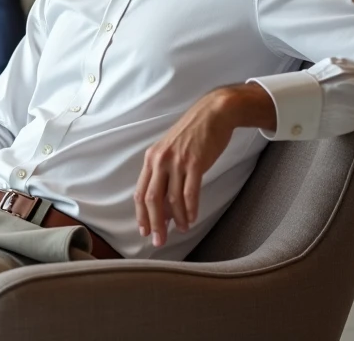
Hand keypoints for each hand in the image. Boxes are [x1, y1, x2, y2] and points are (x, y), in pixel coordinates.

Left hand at [134, 88, 238, 247]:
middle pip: (151, 198)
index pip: (140, 192)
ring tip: (181, 230)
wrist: (212, 113)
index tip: (144, 231)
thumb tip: (165, 208)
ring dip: (176, 219)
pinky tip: (192, 219)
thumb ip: (165, 176)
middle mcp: (160, 160)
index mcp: (151, 158)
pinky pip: (190, 192)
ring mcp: (177, 161)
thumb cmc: (193, 135)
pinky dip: (190, 209)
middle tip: (159, 240)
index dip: (141, 214)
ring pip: (172, 198)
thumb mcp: (171, 152)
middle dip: (154, 223)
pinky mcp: (195, 162)